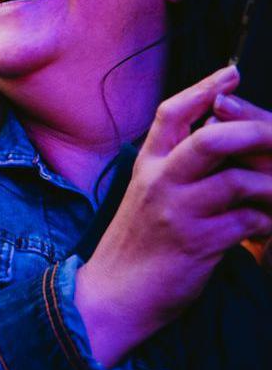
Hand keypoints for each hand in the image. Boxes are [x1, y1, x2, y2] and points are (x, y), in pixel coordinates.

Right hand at [77, 66, 271, 366]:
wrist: (113, 295)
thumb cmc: (138, 245)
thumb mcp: (150, 196)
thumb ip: (178, 168)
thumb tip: (220, 138)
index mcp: (148, 165)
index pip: (173, 113)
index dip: (204, 89)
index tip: (233, 74)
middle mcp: (159, 181)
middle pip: (213, 139)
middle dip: (257, 133)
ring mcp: (177, 211)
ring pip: (239, 181)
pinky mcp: (197, 242)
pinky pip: (249, 220)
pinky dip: (267, 222)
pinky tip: (264, 227)